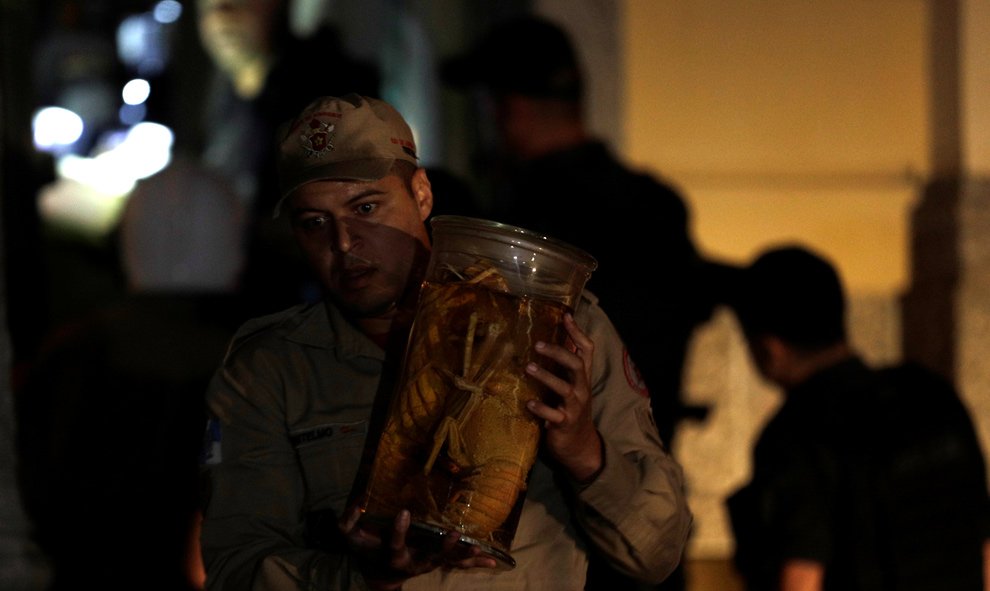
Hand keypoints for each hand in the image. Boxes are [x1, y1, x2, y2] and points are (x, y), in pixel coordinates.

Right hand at [338, 504, 496, 589]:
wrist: (380, 574)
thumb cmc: (366, 551)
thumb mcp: (351, 538)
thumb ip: (348, 522)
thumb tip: (357, 501)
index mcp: (394, 555)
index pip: (394, 542)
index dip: (398, 529)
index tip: (402, 511)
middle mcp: (414, 562)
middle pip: (430, 557)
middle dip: (443, 547)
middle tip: (454, 534)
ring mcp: (429, 564)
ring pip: (449, 562)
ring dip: (465, 555)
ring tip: (480, 548)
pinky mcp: (439, 563)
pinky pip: (459, 564)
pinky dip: (475, 562)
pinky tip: (493, 561)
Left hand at [525, 312, 603, 482]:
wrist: (580, 445)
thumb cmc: (571, 409)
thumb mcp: (572, 385)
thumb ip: (565, 365)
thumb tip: (555, 337)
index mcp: (583, 377)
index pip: (587, 350)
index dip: (577, 333)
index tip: (565, 316)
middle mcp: (582, 389)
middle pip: (576, 365)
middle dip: (558, 352)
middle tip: (537, 344)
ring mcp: (575, 407)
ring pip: (564, 388)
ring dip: (546, 377)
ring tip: (528, 368)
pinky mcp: (565, 424)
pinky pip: (554, 415)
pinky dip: (541, 409)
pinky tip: (529, 403)